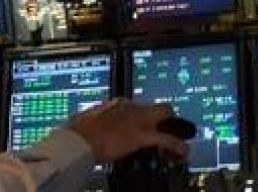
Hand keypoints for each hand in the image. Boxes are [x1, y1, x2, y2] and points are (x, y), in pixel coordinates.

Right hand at [64, 98, 190, 162]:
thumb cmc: (75, 134)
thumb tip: (86, 126)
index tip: (143, 127)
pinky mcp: (142, 136)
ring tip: (180, 145)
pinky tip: (182, 153)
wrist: (77, 140)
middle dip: (166, 118)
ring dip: (175, 131)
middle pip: (158, 108)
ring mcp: (137, 120)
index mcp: (115, 104)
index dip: (143, 118)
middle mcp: (129, 107)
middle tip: (169, 131)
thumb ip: (92, 123)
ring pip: (166, 118)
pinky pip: (167, 139)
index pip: (137, 107)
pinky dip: (178, 146)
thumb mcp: (83, 123)